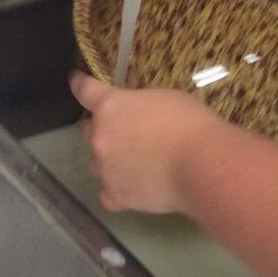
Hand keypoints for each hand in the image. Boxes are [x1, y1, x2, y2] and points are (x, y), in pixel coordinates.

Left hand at [69, 72, 214, 213]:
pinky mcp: (116, 196)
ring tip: (136, 164)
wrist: (202, 166)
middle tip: (126, 132)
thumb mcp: (167, 99)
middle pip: (87, 130)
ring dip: (110, 160)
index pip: (84, 90)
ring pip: (97, 163)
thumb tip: (140, 115)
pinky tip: (135, 188)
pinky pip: (108, 193)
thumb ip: (143, 105)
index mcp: (111, 107)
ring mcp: (105, 169)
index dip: (80, 83)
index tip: (76, 80)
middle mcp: (100, 137)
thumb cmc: (191, 124)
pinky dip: (118, 189)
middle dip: (102, 128)